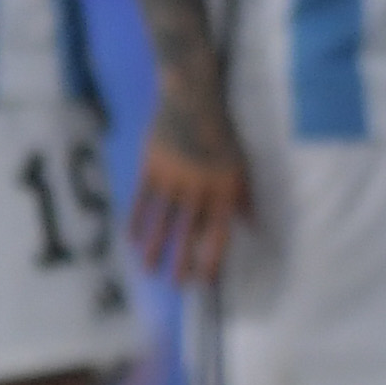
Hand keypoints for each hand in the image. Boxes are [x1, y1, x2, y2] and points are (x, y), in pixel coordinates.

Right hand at [130, 101, 252, 285]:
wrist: (192, 99)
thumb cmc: (222, 135)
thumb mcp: (242, 165)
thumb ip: (245, 198)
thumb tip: (253, 227)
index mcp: (224, 189)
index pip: (218, 234)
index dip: (212, 260)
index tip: (206, 282)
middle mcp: (198, 188)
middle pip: (188, 233)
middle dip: (181, 261)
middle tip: (176, 284)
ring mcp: (172, 178)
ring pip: (162, 221)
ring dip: (154, 248)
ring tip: (149, 269)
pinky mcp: (151, 167)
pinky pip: (141, 201)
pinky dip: (135, 222)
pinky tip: (131, 240)